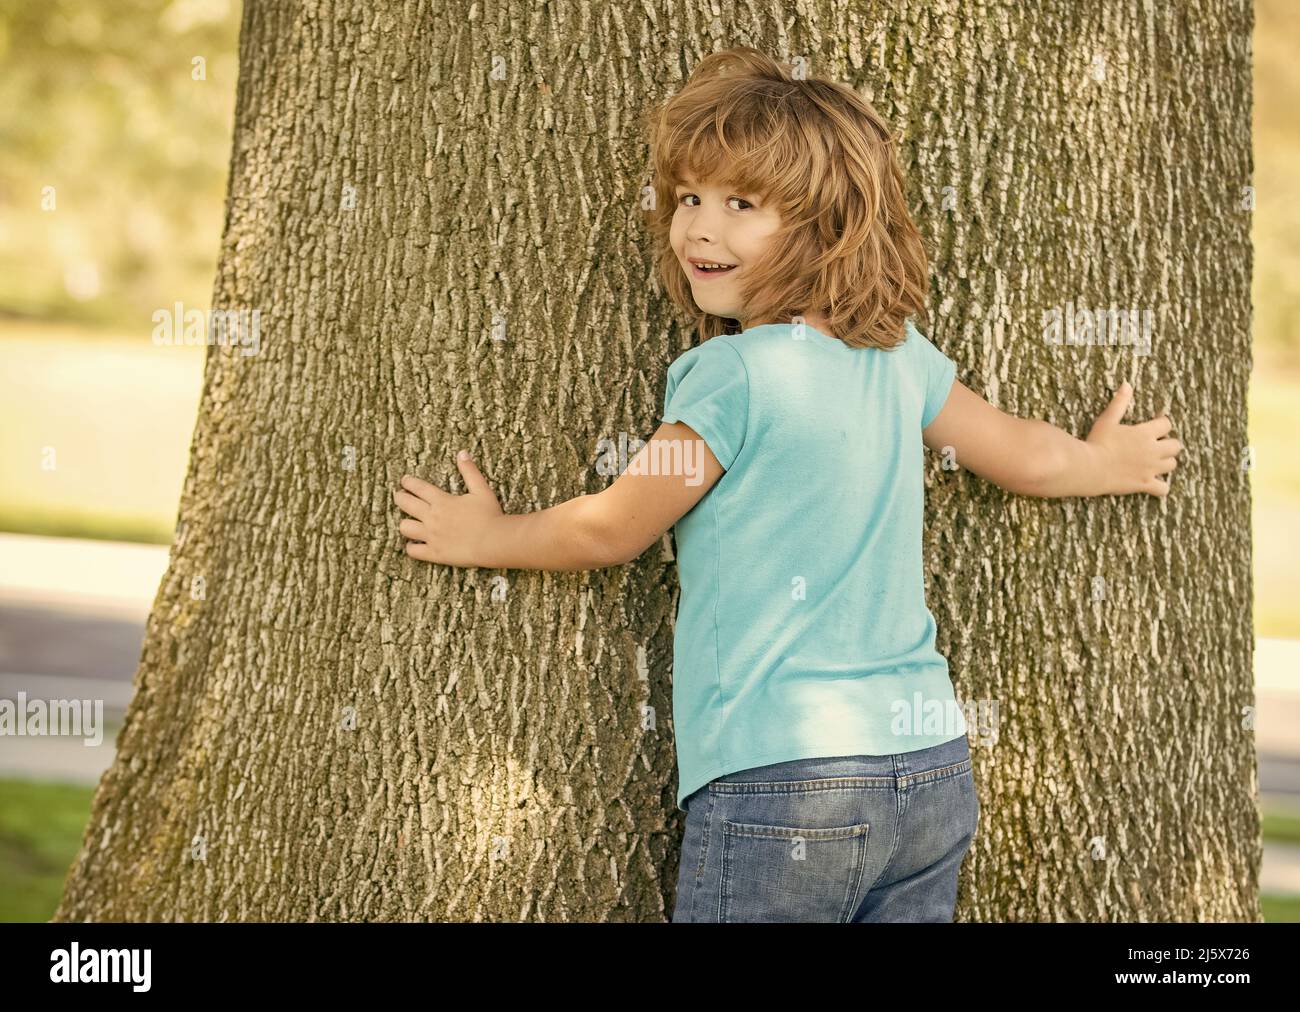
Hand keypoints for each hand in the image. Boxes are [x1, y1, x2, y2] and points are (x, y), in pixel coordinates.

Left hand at [394, 451, 503, 565]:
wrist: (494, 541)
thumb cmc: (490, 515)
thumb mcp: (481, 490)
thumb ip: (470, 471)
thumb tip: (462, 453)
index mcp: (442, 501)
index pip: (418, 488)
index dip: (408, 482)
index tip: (404, 481)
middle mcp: (432, 517)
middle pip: (405, 504)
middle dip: (400, 498)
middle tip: (400, 496)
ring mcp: (431, 536)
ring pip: (405, 528)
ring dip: (405, 523)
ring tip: (408, 522)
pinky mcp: (434, 553)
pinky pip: (413, 551)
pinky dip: (411, 547)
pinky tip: (415, 544)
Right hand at [1084, 381, 1183, 496]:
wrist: (1089, 468)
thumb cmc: (1096, 442)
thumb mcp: (1107, 420)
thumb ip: (1119, 403)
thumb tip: (1127, 384)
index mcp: (1145, 433)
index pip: (1166, 424)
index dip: (1163, 422)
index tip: (1156, 423)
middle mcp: (1153, 451)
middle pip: (1175, 446)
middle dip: (1169, 444)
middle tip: (1157, 444)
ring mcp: (1150, 469)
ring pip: (1172, 465)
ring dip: (1167, 462)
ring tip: (1156, 461)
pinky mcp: (1144, 484)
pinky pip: (1163, 489)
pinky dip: (1161, 487)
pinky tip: (1154, 484)